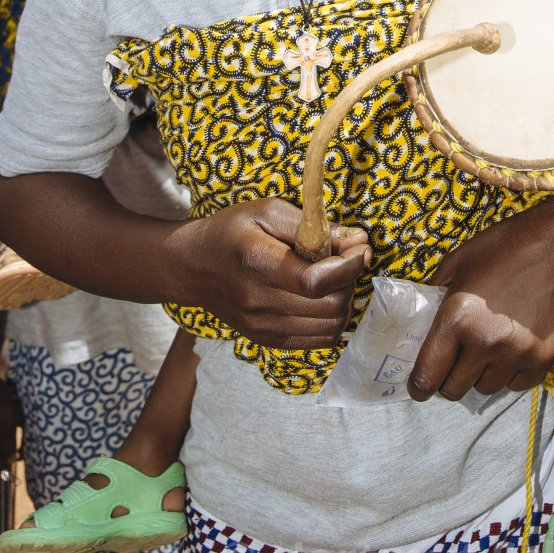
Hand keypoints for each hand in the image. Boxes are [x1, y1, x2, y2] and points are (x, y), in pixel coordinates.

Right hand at [164, 199, 369, 350]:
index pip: (314, 281)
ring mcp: (262, 328)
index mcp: (257, 263)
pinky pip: (318, 341)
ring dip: (345, 301)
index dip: (348, 267)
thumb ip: (313, 226)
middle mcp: (259, 303)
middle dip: (351, 281)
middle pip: (328, 307)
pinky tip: (325, 297)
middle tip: (349, 260)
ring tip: (337, 278)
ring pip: (329, 328)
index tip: (362, 249)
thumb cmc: (230, 232)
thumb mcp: (266, 211)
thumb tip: (357, 240)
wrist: (191, 268)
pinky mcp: (267, 340)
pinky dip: (333, 320)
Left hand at [411, 205, 553, 401]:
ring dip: (482, 373)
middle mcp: (485, 343)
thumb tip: (422, 322)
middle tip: (457, 358)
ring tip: (489, 345)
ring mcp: (518, 353)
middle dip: (449, 378)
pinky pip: (516, 385)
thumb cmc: (505, 247)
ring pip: (486, 389)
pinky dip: (511, 372)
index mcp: (456, 319)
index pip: (425, 379)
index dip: (419, 385)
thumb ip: (434, 294)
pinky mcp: (544, 359)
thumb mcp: (458, 262)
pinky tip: (513, 346)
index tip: (422, 382)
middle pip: (453, 391)